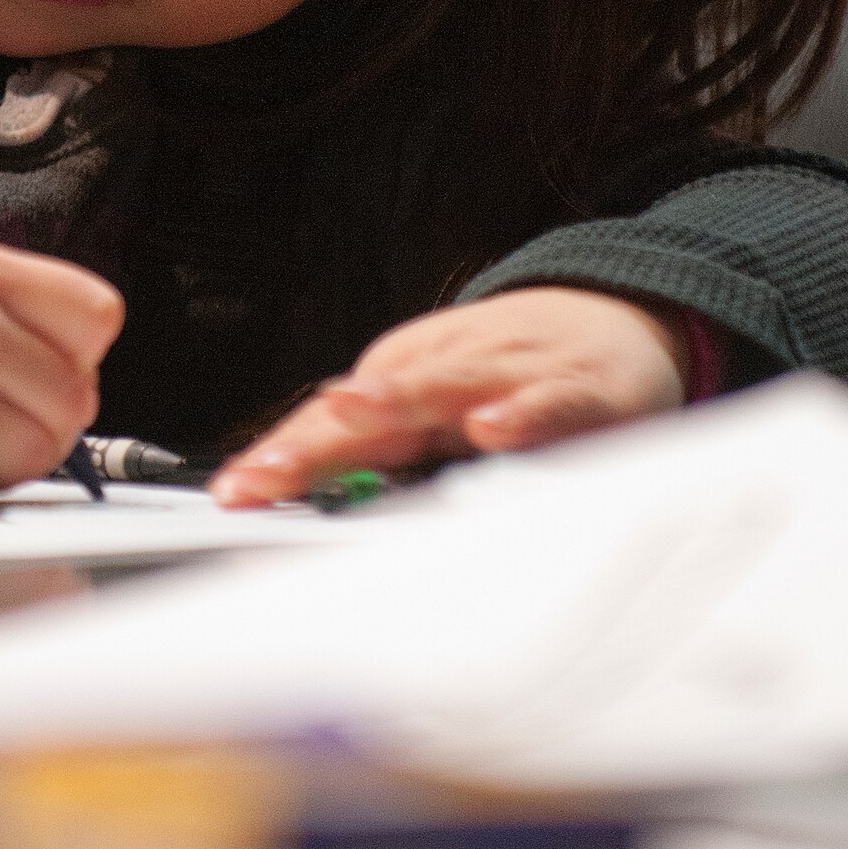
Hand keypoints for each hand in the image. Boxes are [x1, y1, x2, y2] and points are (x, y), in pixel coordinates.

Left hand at [209, 286, 688, 506]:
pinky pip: (546, 404)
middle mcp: (441, 374)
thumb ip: (389, 473)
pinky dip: (520, 414)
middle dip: (313, 444)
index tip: (234, 495)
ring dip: (394, 400)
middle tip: (265, 476)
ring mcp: (504, 375)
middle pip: (367, 411)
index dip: (280, 459)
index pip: (328, 427)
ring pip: (444, 387)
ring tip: (347, 413)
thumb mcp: (438, 417)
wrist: (613, 315)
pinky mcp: (576, 388)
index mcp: (401, 388)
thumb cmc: (509, 376)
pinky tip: (491, 429)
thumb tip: (323, 533)